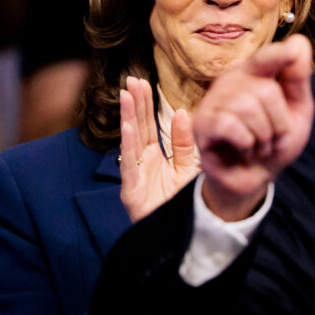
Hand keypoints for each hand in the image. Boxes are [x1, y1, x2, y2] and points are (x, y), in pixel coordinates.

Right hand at [119, 76, 200, 221]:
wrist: (188, 235)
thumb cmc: (183, 203)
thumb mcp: (188, 168)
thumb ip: (183, 143)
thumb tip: (181, 113)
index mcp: (155, 158)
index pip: (149, 126)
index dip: (146, 105)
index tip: (144, 82)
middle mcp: (142, 165)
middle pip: (138, 129)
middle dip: (134, 104)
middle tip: (131, 80)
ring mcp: (136, 178)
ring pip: (130, 143)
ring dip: (128, 119)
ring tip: (126, 96)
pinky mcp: (132, 194)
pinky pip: (130, 167)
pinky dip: (128, 147)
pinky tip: (128, 128)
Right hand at [194, 35, 314, 220]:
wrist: (256, 177)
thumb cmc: (274, 141)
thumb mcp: (297, 111)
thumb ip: (297, 78)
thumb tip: (299, 42)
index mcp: (255, 74)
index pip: (267, 57)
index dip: (280, 54)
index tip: (294, 50)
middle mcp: (231, 82)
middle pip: (266, 90)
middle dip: (279, 123)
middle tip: (271, 137)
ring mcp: (213, 101)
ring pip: (248, 107)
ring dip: (263, 137)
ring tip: (258, 145)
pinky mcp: (202, 124)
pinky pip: (231, 126)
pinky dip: (246, 144)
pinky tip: (244, 150)